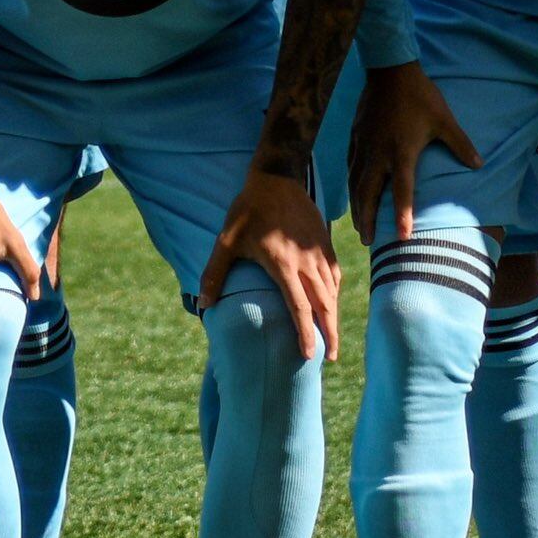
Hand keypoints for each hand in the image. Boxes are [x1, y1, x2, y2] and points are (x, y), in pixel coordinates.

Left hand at [198, 162, 341, 358]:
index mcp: (283, 265)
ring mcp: (318, 252)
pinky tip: (332, 303)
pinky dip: (335, 294)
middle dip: (328, 334)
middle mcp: (306, 262)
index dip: (305, 334)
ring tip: (331, 337)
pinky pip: (334, 275)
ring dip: (333, 316)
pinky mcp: (325, 244)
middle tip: (329, 358)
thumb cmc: (248, 210)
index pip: (300, 308)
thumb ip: (215, 272)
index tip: (308, 355)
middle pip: (324, 305)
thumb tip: (203, 303)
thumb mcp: (227, 240)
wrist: (277, 178)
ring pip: (332, 292)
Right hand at [343, 58, 475, 246]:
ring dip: (357, 207)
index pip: (402, 191)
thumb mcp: (444, 120)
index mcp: (402, 152)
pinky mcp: (355, 137)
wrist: (389, 70)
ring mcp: (364, 146)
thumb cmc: (421, 96)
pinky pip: (351, 167)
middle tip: (368, 241)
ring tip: (360, 226)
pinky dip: (351, 184)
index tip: (402, 238)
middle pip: (368, 194)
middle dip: (367, 220)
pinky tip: (353, 193)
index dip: (403, 215)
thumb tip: (480, 165)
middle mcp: (379, 154)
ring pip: (356, 183)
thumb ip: (460, 145)